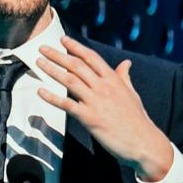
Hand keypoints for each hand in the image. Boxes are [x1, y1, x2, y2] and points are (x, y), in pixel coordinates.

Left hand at [35, 35, 173, 180]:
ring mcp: (96, 102)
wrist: (143, 142)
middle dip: (58, 55)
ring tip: (39, 62)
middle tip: (43, 48)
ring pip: (70, 80)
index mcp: (113, 80)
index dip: (75, 47)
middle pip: (77, 65)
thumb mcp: (132, 94)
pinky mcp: (89, 118)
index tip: (63, 40)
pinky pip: (67, 104)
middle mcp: (104, 87)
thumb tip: (126, 63)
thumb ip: (124, 77)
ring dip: (52, 70)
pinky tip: (40, 91)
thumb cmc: (138, 120)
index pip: (91, 57)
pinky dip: (52, 97)